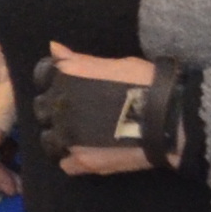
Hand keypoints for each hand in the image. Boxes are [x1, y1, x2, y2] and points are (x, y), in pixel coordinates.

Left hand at [44, 44, 172, 176]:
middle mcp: (59, 108)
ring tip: (82, 135)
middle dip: (55, 110)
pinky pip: (65, 164)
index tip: (69, 88)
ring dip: (60, 136)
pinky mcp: (81, 161)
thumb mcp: (113, 64)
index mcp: (66, 79)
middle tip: (79, 113)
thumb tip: (53, 48)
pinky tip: (89, 152)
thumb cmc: (146, 84)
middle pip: (42, 109)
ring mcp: (68, 136)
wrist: (168, 118)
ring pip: (49, 139)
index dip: (55, 83)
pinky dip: (73, 159)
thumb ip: (79, 60)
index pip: (43, 78)